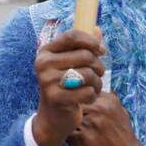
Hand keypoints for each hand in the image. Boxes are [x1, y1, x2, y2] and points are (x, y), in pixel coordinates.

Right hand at [32, 28, 105, 145]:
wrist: (53, 116)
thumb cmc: (65, 85)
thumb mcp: (71, 64)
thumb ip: (83, 46)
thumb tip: (97, 28)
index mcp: (46, 51)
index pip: (72, 36)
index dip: (91, 41)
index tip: (102, 51)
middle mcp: (43, 64)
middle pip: (85, 56)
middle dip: (98, 66)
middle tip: (98, 74)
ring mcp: (47, 81)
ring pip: (88, 74)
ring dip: (97, 82)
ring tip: (93, 87)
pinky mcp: (55, 98)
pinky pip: (87, 92)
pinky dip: (93, 96)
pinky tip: (86, 98)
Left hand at [67, 92, 145, 145]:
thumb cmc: (124, 140)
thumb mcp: (121, 114)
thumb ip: (107, 102)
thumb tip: (92, 91)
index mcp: (108, 100)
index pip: (82, 93)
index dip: (78, 103)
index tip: (80, 112)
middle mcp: (100, 108)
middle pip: (73, 104)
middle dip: (71, 114)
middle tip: (74, 124)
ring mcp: (92, 123)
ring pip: (68, 119)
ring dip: (68, 127)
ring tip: (77, 135)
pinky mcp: (85, 138)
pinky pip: (68, 134)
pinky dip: (70, 140)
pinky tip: (79, 144)